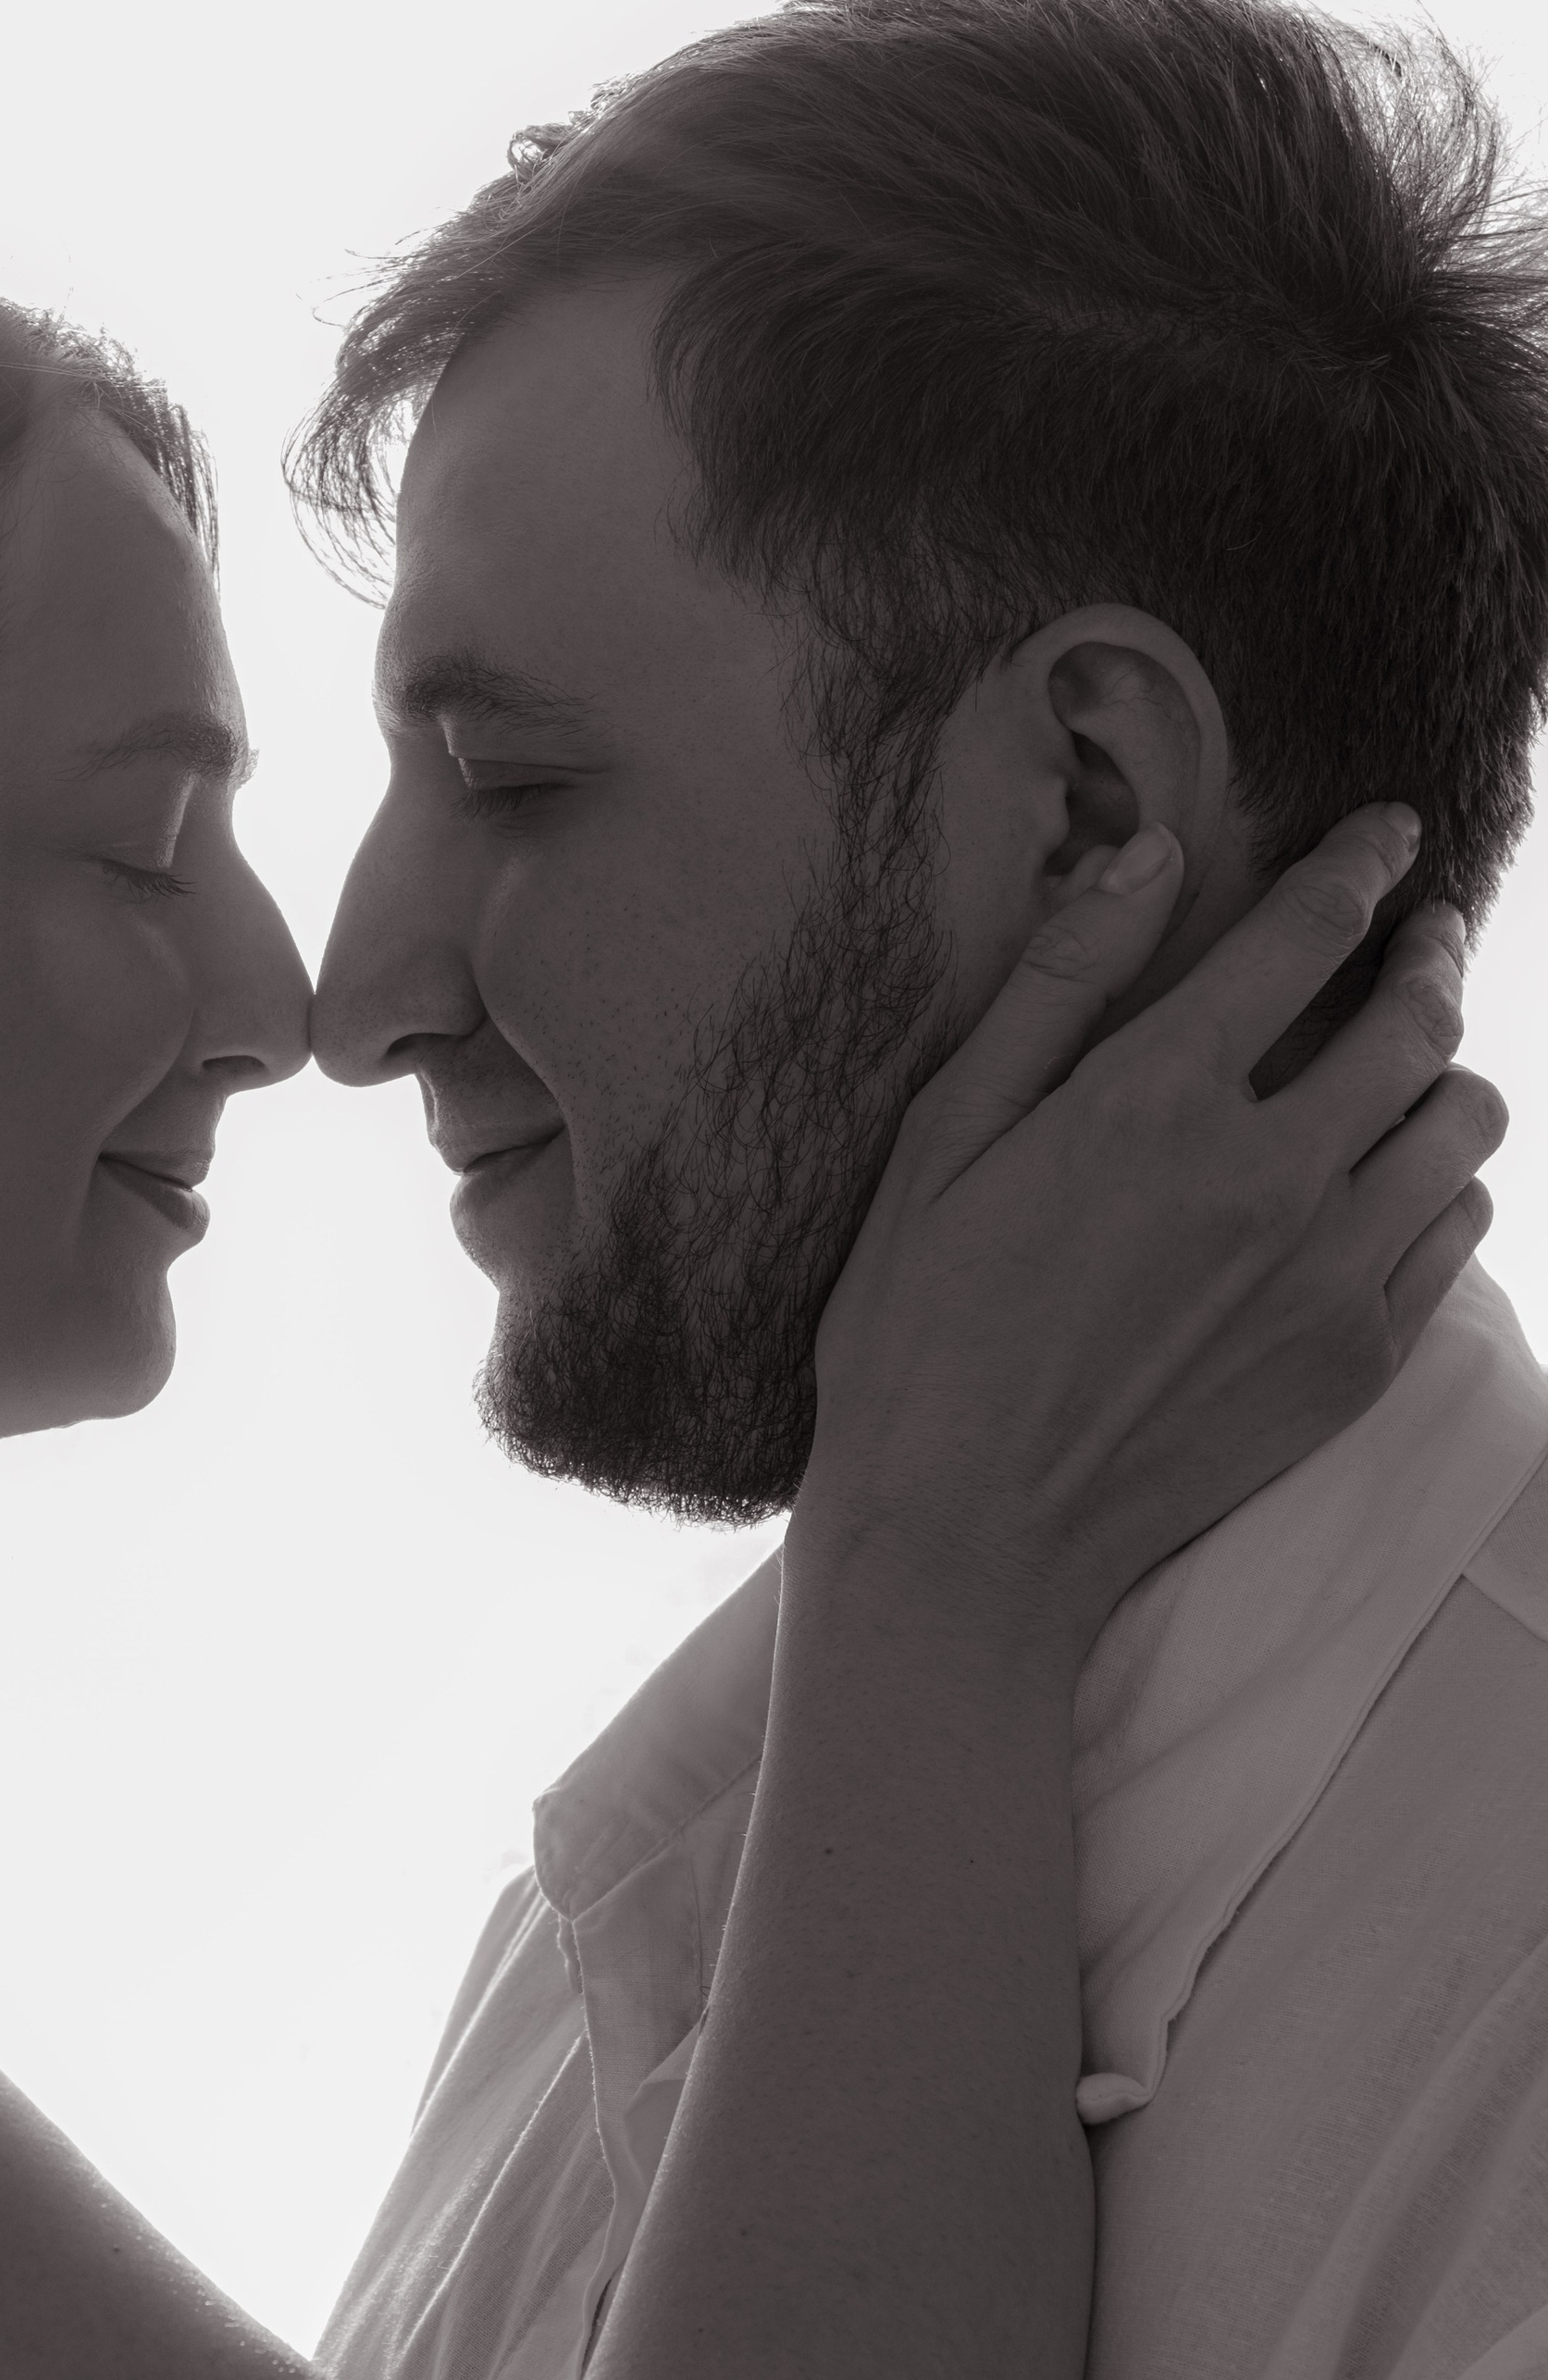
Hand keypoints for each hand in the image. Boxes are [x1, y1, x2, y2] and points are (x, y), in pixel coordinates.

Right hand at [799, 804, 1506, 1663]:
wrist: (968, 1539)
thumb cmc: (919, 1335)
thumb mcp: (941, 1142)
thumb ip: (1054, 990)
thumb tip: (1148, 855)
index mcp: (1154, 1099)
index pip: (1307, 935)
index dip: (1359, 867)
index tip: (1385, 840)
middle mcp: (1270, 1173)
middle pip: (1416, 1021)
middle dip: (1428, 955)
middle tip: (1419, 938)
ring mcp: (1329, 1273)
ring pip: (1462, 1126)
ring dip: (1445, 1075)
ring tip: (1407, 1070)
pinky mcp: (1358, 1360)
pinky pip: (1458, 1232)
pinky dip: (1444, 1187)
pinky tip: (1390, 1188)